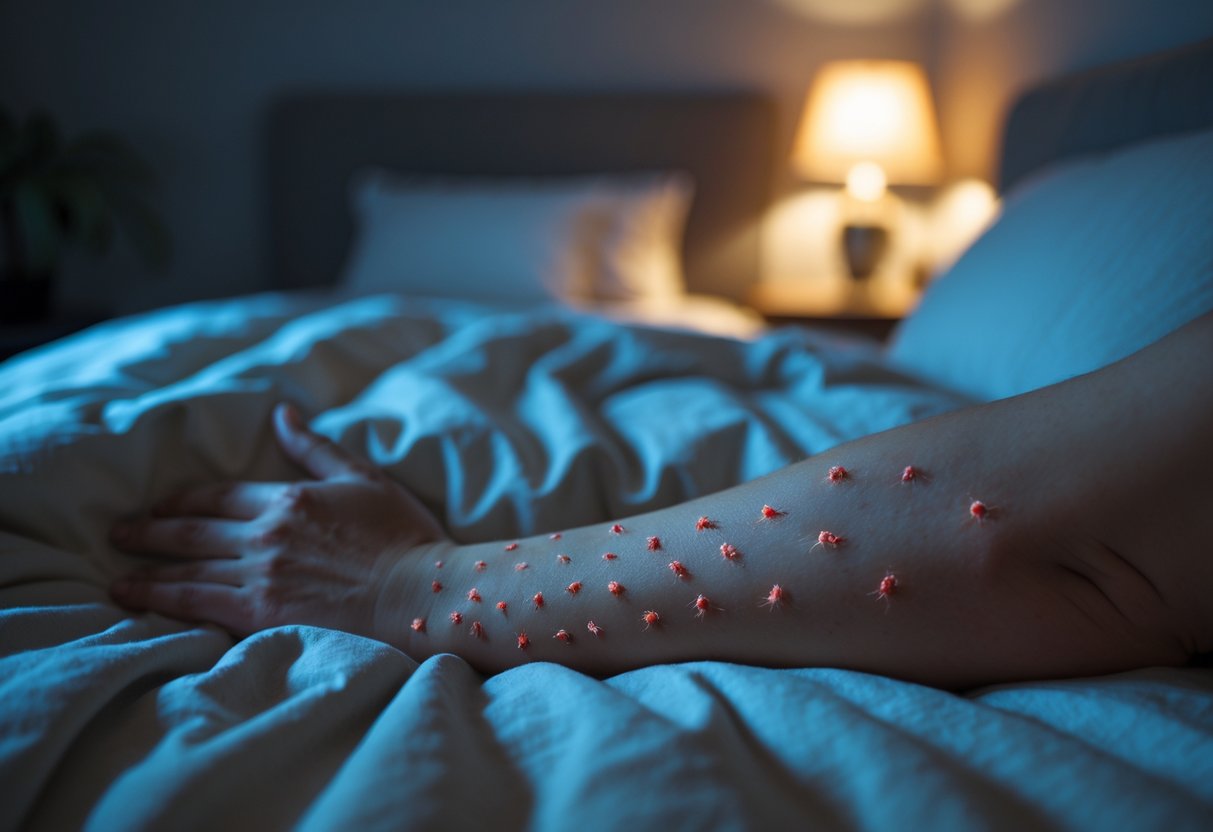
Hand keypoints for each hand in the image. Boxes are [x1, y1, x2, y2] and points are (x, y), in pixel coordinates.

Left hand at [110, 403, 448, 645]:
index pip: (219, 496)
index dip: (184, 500)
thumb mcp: (363, 477)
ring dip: (148, 571)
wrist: (418, 590)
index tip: (160, 505)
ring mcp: (261, 574)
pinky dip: (165, 600)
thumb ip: (315, 449)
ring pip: (188, 568)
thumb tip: (282, 415)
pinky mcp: (262, 613)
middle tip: (118, 534)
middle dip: (150, 531)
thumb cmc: (401, 535)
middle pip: (192, 530)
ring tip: (118, 576)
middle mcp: (266, 534)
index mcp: (289, 497)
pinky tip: (141, 601)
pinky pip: (200, 603)